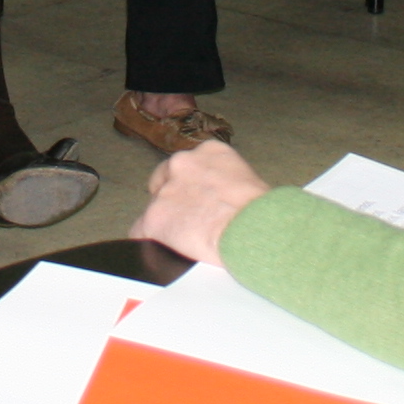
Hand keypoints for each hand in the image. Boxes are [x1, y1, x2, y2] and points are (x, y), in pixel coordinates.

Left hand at [131, 140, 270, 264]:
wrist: (254, 230)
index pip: (187, 166)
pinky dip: (153, 243)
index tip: (197, 203)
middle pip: (163, 180)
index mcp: (210, 151)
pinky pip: (140, 232)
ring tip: (186, 241)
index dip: (190, 188)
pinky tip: (170, 251)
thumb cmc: (263, 214)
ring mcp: (166, 190)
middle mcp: (183, 163)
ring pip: (154, 208)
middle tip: (189, 222)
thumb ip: (226, 185)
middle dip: (172, 201)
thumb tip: (226, 203)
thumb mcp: (250, 184)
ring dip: (166, 223)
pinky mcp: (155, 218)